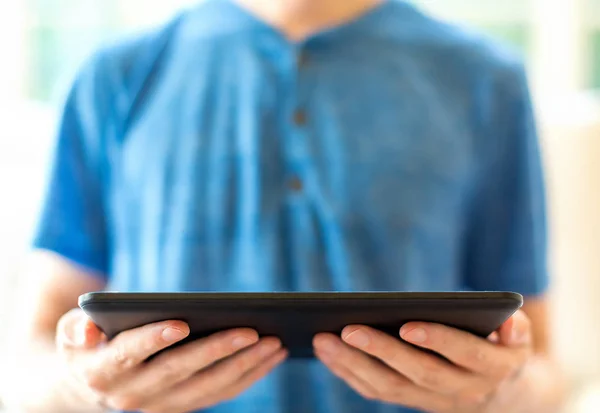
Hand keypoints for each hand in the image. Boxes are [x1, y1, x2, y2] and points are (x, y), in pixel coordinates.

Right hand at [56, 309, 286, 412]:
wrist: (90, 384)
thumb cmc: (88, 344)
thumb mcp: (71, 332)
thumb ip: (76, 328)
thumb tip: (87, 329)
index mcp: (103, 370)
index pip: (129, 353)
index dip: (154, 338)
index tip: (181, 322)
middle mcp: (132, 394)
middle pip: (180, 371)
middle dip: (217, 350)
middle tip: (252, 330)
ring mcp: (161, 404)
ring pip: (208, 388)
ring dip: (243, 366)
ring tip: (274, 342)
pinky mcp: (183, 405)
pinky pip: (220, 394)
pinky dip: (248, 376)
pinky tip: (271, 356)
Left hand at [313, 311, 531, 412]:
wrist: (506, 398)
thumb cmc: (505, 351)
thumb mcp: (520, 340)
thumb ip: (516, 329)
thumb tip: (510, 321)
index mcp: (492, 369)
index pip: (464, 354)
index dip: (438, 340)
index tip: (407, 325)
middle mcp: (462, 390)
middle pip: (417, 373)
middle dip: (381, 351)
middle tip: (347, 328)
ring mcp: (433, 401)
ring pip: (390, 387)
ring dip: (353, 365)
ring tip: (323, 339)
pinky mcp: (412, 401)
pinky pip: (378, 392)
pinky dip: (350, 374)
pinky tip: (327, 353)